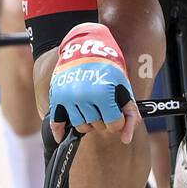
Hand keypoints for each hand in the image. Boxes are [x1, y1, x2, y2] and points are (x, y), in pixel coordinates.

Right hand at [49, 24, 138, 145]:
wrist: (86, 47)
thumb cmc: (109, 69)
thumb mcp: (125, 89)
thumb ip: (130, 115)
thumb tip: (126, 140)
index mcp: (102, 94)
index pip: (114, 125)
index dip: (118, 120)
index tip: (117, 111)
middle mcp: (83, 97)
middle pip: (97, 126)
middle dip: (104, 119)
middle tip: (104, 105)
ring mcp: (68, 98)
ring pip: (81, 126)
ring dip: (88, 121)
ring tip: (91, 107)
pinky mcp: (57, 97)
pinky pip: (56, 122)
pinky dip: (58, 131)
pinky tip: (61, 137)